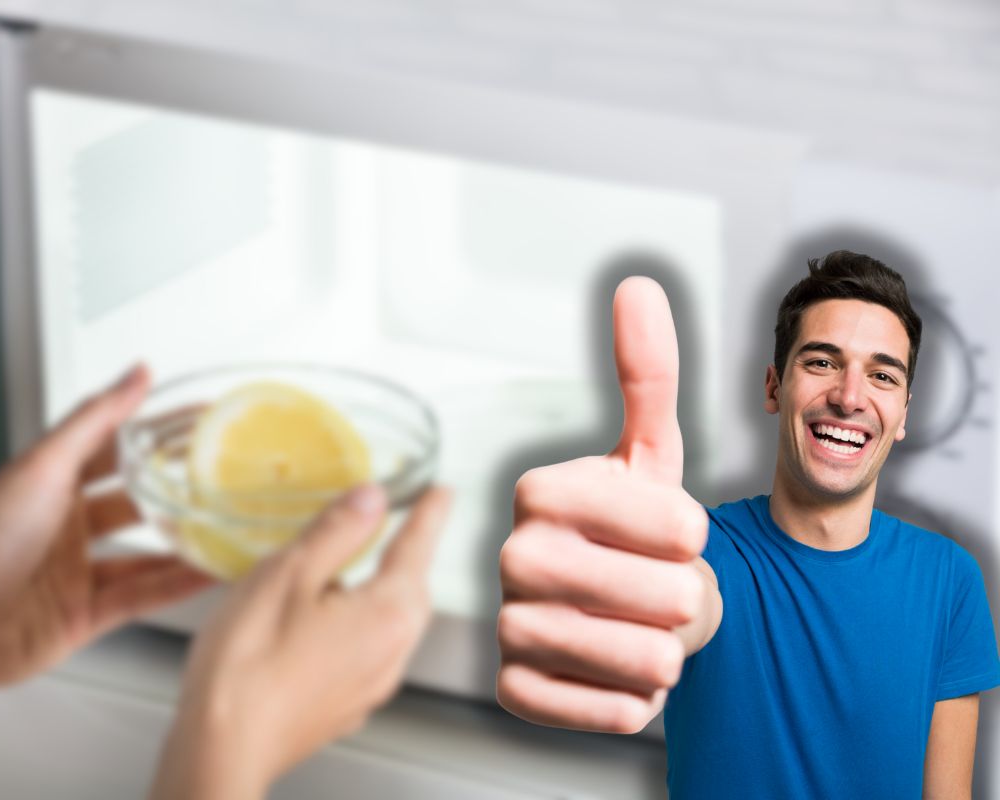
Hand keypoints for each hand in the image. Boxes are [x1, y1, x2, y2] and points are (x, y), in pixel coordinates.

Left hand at [0, 366, 211, 726]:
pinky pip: (143, 595)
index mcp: (49, 483)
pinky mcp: (85, 616)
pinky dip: (178, 586)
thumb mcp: (43, 466)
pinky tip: (208, 574)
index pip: (116, 447)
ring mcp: (75, 572)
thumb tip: (134, 374)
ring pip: (145, 552)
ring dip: (184, 543)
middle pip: (135, 501)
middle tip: (224, 477)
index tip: (201, 420)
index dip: (158, 432)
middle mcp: (63, 525)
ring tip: (227, 530)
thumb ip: (95, 420)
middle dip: (177, 490)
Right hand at [150, 484, 451, 799]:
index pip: (417, 548)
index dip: (429, 515)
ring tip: (359, 568)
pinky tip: (326, 620)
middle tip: (407, 524)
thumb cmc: (248, 664)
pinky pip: (369, 653)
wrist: (221, 746)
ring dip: (383, 591)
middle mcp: (391, 654)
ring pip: (392, 625)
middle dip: (409, 555)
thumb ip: (336, 531)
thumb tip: (371, 498)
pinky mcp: (344, 707)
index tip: (441, 493)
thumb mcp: (288, 574)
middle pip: (412, 591)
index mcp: (386, 614)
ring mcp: (370, 687)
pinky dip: (360, 625)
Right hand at [496, 277, 720, 733]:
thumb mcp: (649, 453)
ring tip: (638, 628)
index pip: (679, 527)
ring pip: (646, 659)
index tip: (668, 533)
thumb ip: (646, 373)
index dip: (695, 537)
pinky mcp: (514, 689)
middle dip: (685, 599)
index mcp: (540, 489)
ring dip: (666, 651)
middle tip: (652, 587)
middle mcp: (511, 554)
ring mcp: (507, 624)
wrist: (608, 609)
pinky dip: (635, 699)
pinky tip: (614, 670)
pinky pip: (612, 711)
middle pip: (668, 596)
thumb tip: (636, 287)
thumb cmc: (634, 531)